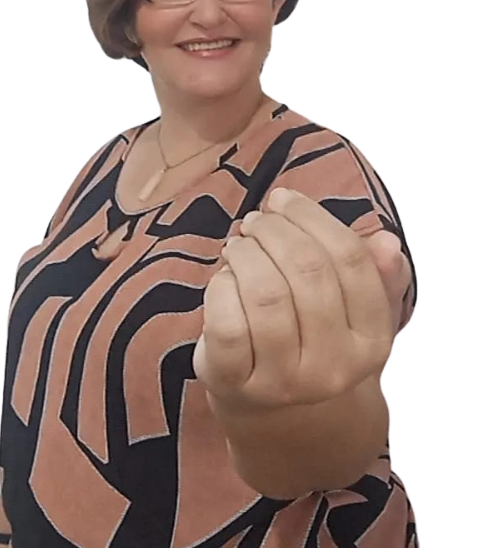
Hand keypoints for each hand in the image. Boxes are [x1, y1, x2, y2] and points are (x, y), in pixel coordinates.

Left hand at [193, 188, 408, 410]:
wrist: (273, 409)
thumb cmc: (311, 341)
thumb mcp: (351, 313)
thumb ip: (374, 276)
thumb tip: (386, 241)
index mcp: (372, 342)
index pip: (351, 260)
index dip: (312, 217)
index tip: (284, 198)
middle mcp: (334, 368)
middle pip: (307, 271)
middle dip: (274, 230)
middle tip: (256, 220)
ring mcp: (283, 382)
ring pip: (265, 295)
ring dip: (246, 253)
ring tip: (239, 244)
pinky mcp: (235, 383)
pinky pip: (227, 323)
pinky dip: (221, 287)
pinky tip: (223, 277)